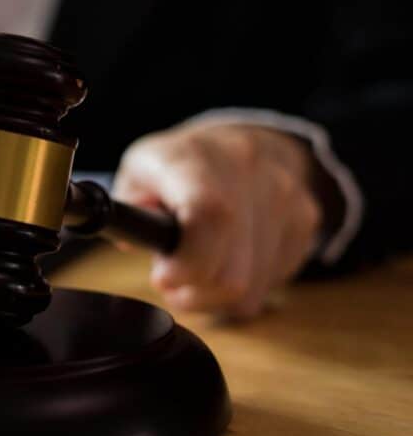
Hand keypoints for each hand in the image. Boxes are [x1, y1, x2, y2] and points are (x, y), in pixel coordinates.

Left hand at [113, 123, 321, 317]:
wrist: (242, 139)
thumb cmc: (179, 165)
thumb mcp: (137, 173)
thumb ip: (130, 209)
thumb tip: (137, 241)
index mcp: (196, 157)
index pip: (210, 214)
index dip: (189, 261)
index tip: (164, 277)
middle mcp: (247, 169)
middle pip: (231, 270)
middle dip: (193, 291)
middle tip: (173, 280)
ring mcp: (284, 194)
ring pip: (251, 287)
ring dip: (215, 296)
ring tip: (197, 270)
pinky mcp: (306, 218)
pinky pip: (271, 284)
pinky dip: (243, 289)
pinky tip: (227, 263)